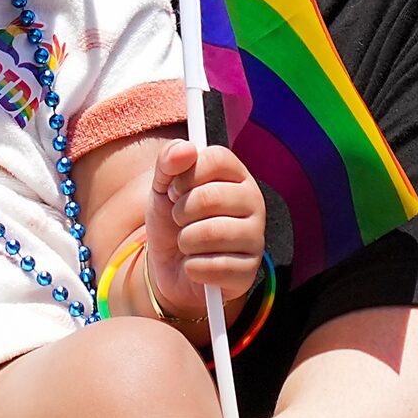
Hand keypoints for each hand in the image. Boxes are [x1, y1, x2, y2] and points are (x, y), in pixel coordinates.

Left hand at [143, 140, 266, 316]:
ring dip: (185, 242)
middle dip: (180, 212)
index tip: (175, 189)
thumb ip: (168, 162)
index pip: (217, 158)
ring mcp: (255, 236)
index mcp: (236, 175)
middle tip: (179, 219)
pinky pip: (214, 266)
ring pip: (211, 234)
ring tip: (187, 243)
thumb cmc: (172, 222)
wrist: (172, 268)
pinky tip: (197, 266)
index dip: (187, 174)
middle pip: (210, 196)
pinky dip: (193, 268)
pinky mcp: (249, 269)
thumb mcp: (162, 188)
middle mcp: (253, 202)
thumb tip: (185, 148)